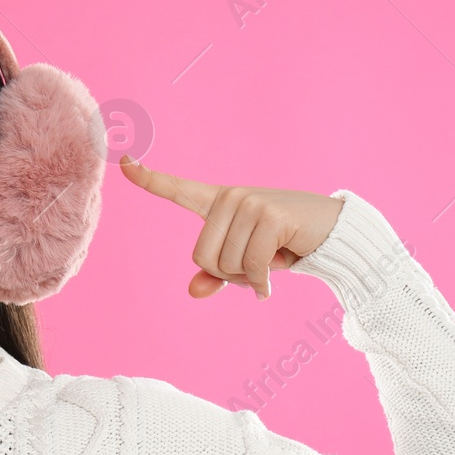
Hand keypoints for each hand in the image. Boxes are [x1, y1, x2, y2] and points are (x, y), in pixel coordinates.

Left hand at [117, 154, 341, 300]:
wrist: (331, 231)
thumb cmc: (282, 245)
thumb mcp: (244, 261)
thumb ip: (216, 275)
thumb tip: (193, 291)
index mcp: (218, 202)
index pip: (177, 189)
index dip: (148, 179)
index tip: (124, 163)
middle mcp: (230, 197)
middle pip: (203, 257)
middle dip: (229, 274)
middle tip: (255, 266)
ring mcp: (250, 203)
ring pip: (228, 264)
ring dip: (250, 277)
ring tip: (273, 260)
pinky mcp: (270, 216)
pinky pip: (253, 266)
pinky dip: (262, 282)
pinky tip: (274, 278)